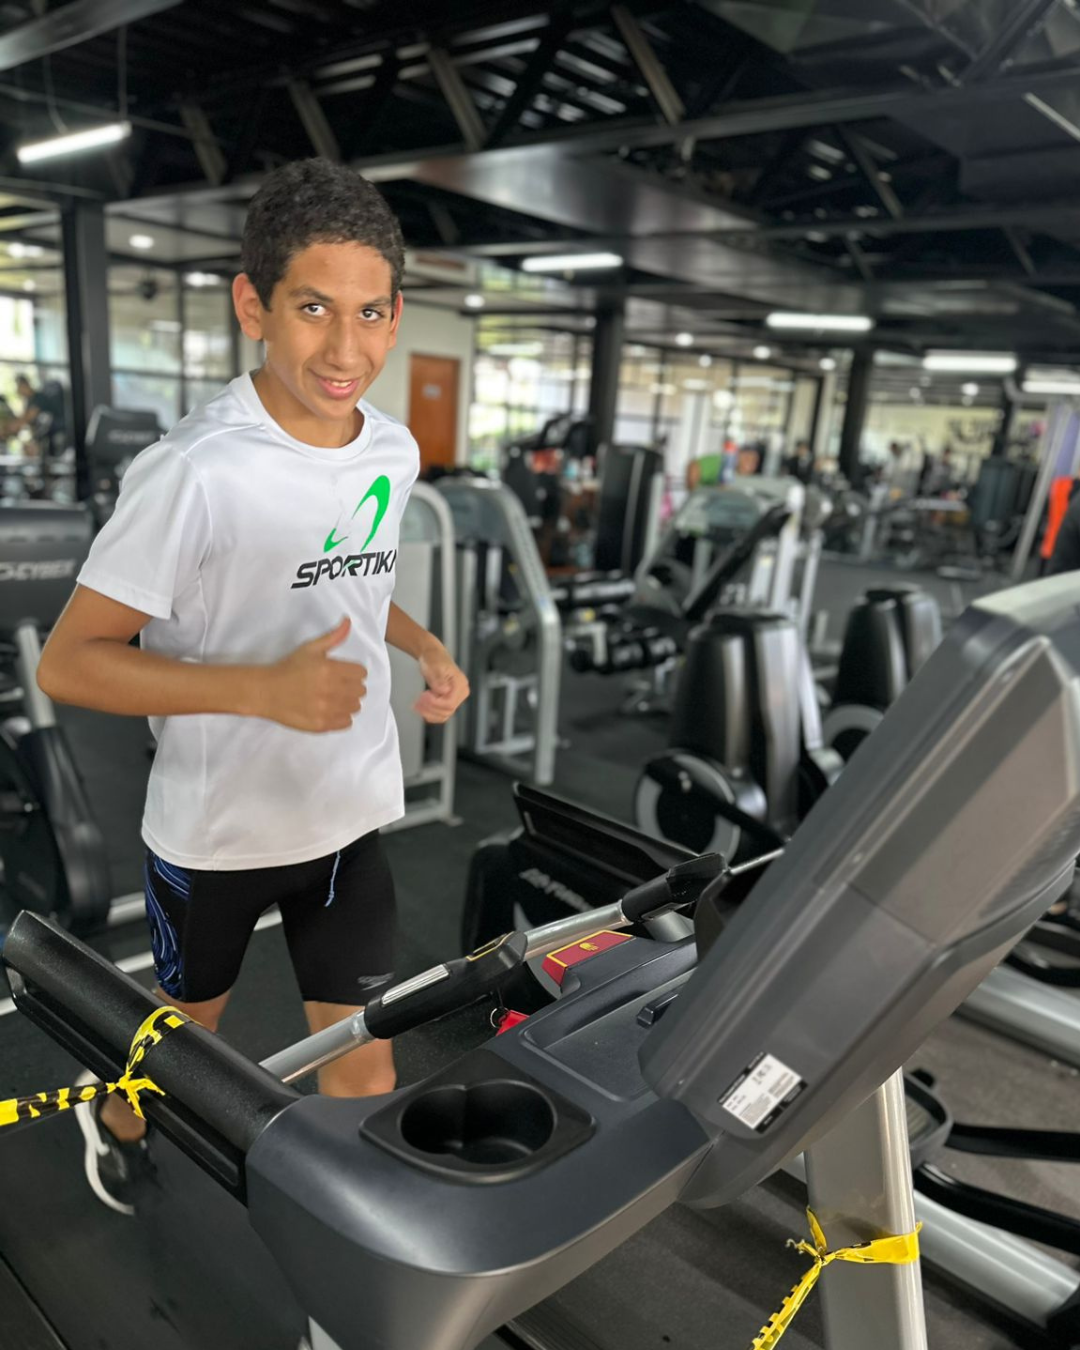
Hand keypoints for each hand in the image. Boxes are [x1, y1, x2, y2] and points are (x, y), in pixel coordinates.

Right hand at [261, 617, 366, 731]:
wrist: (266, 692)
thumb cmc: (288, 668)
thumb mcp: (310, 648)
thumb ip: (333, 637)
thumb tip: (348, 621)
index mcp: (330, 669)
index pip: (361, 673)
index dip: (354, 672)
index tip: (345, 673)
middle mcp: (330, 690)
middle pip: (360, 691)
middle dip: (352, 686)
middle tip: (339, 685)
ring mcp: (326, 709)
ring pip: (355, 707)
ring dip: (348, 702)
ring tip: (335, 698)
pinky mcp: (321, 725)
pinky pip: (347, 722)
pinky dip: (342, 716)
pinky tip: (331, 709)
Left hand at [414, 643, 468, 723]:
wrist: (432, 656)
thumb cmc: (434, 658)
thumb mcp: (435, 666)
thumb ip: (439, 679)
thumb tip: (443, 690)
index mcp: (460, 684)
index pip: (450, 702)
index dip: (435, 703)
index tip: (424, 695)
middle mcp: (460, 693)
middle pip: (447, 710)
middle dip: (430, 708)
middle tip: (418, 700)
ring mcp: (454, 699)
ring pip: (443, 715)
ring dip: (428, 713)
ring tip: (417, 705)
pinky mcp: (447, 702)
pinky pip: (440, 715)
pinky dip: (429, 714)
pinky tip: (421, 709)